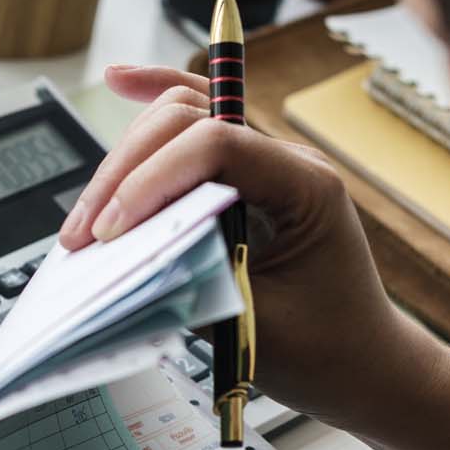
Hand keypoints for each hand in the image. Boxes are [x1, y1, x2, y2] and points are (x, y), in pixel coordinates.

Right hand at [59, 65, 448, 431]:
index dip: (152, 180)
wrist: (365, 367)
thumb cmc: (326, 351)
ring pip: (181, 120)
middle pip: (189, 120)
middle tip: (84, 233)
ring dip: (124, 161)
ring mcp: (263, 168)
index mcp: (307, 187)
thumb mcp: (256, 328)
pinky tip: (123, 82)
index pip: (217, 145)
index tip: (110, 232)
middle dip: (125, 171)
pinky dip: (155, 106)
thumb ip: (195, 285)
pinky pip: (194, 129)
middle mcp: (286, 163)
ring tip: (84, 220)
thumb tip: (124, 259)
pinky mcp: (242, 183)